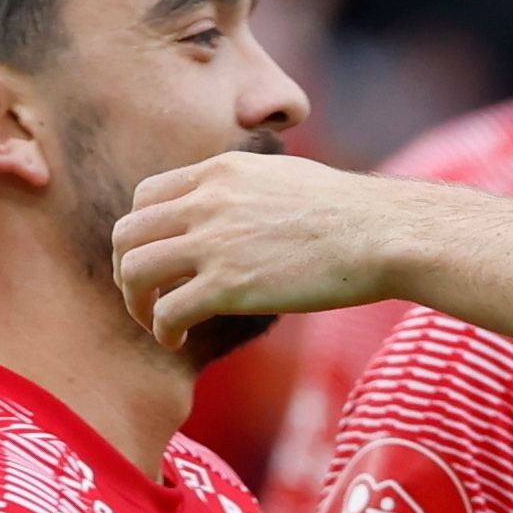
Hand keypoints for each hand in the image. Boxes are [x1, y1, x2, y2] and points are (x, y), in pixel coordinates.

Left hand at [116, 152, 433, 340]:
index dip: (143, 232)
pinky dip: (162, 330)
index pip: (146, 196)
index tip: (159, 259)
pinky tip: (177, 340)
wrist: (385, 234)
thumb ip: (250, 190)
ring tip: (156, 322)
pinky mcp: (228, 285)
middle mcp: (208, 202)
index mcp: (221, 172)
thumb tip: (249, 211)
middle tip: (145, 296)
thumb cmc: (354, 214)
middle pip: (128, 234)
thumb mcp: (288, 179)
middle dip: (127, 270)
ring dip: (136, 302)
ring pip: (136, 271)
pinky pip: (168, 310)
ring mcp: (214, 243)